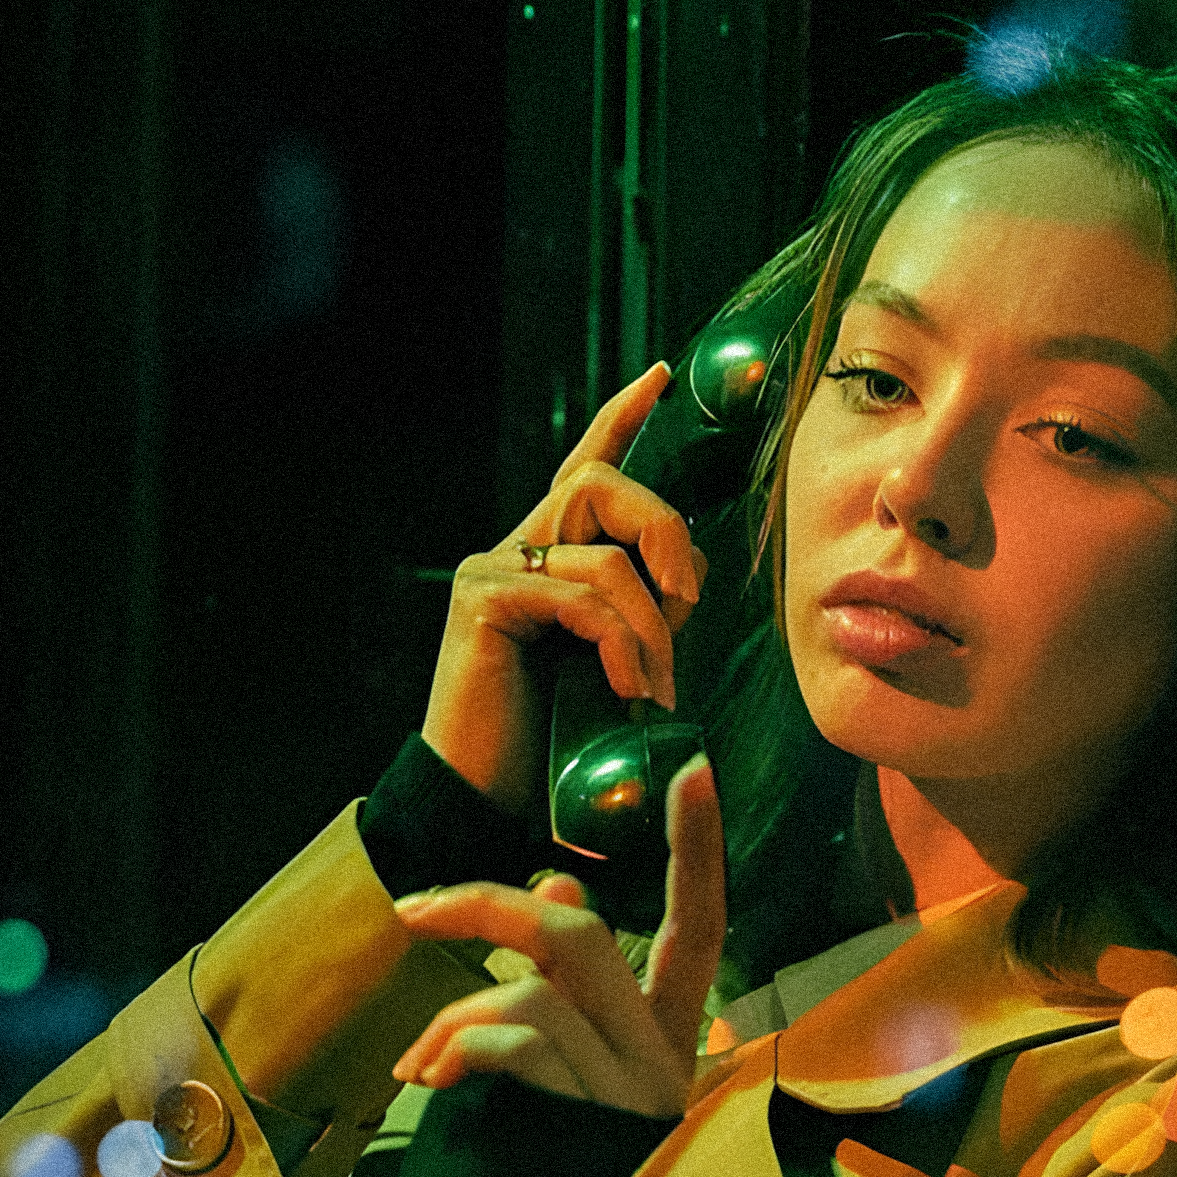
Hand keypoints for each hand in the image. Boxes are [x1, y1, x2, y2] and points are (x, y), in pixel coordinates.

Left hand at [389, 755, 724, 1120]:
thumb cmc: (514, 1154)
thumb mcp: (542, 1055)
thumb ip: (558, 977)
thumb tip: (554, 885)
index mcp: (664, 1034)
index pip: (700, 924)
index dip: (697, 848)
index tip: (693, 765)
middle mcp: (664, 1060)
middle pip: (580, 934)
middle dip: (485, 908)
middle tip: (414, 911)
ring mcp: (631, 1095)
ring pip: (532, 988)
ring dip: (454, 1013)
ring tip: (422, 1063)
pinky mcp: (588, 1124)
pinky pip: (517, 1040)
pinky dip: (458, 1047)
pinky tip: (433, 1081)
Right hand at [423, 364, 711, 810]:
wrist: (485, 802)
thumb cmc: (555, 746)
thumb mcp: (616, 665)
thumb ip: (645, 613)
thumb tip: (693, 577)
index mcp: (549, 557)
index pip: (585, 467)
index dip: (622, 416)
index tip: (662, 374)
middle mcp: (516, 551)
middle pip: (602, 483)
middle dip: (664, 534)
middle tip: (688, 602)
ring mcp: (494, 573)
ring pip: (601, 548)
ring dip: (651, 622)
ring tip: (655, 686)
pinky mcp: (483, 604)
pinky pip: (580, 597)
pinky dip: (621, 644)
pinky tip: (628, 690)